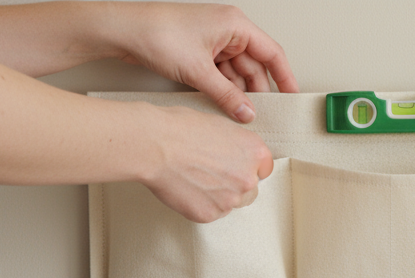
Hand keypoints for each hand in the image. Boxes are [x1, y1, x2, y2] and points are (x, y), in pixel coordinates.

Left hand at [114, 3, 298, 122]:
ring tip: (240, 115)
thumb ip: (227, 95)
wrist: (123, 32)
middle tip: (262, 115)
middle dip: (257, 91)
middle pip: (254, 66)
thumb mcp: (198, 71)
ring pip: (236, 73)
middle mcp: (227, 31)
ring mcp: (213, 41)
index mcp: (235, 24)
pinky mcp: (200, 52)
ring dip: (238, 93)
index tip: (292, 97)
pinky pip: (221, 75)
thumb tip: (246, 112)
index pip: (272, 53)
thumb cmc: (157, 33)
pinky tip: (223, 106)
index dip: (285, 77)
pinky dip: (223, 90)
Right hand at [143, 105, 274, 222]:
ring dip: (220, 196)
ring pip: (231, 203)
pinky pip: (211, 212)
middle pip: (251, 189)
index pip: (264, 168)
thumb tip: (237, 154)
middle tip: (212, 174)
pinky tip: (187, 188)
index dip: (248, 166)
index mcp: (255, 152)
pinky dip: (201, 204)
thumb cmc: (181, 128)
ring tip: (196, 179)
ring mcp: (230, 200)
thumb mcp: (219, 126)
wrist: (155, 146)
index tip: (236, 166)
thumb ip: (237, 145)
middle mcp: (248, 179)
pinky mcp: (210, 214)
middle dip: (236, 184)